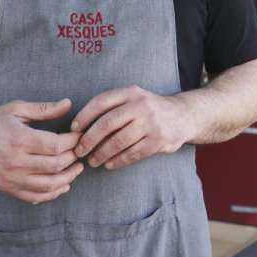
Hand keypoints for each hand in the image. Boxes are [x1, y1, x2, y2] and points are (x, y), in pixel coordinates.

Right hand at [0, 98, 83, 203]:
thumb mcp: (16, 110)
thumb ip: (43, 109)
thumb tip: (68, 104)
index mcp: (20, 139)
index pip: (56, 144)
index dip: (73, 141)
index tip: (79, 135)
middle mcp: (16, 161)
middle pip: (56, 165)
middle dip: (73, 158)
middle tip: (80, 151)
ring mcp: (12, 178)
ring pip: (49, 185)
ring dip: (69, 178)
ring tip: (77, 169)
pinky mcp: (9, 189)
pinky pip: (35, 197)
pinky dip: (53, 193)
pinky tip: (63, 184)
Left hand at [70, 86, 192, 170]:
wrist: (183, 116)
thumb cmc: (150, 109)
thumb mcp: (135, 98)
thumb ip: (114, 107)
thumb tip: (82, 126)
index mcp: (131, 92)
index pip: (101, 102)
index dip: (84, 116)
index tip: (73, 129)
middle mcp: (141, 105)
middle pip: (107, 123)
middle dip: (89, 139)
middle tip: (79, 150)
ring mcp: (151, 123)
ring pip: (118, 141)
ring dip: (101, 153)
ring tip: (92, 161)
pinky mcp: (158, 140)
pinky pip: (132, 154)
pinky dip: (117, 161)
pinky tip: (109, 164)